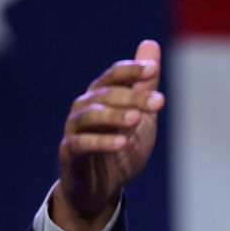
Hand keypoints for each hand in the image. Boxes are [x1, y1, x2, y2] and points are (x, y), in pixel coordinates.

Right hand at [51, 40, 164, 230]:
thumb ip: (144, 83)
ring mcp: (74, 130)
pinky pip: (82, 144)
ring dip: (115, 115)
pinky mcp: (70, 154)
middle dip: (134, 97)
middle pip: (107, 95)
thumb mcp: (140, 114)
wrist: (102, 186)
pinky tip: (122, 142)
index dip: (132, 71)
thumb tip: (151, 43)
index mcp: (101, 96)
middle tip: (159, 102)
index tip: (153, 70)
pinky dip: (102, 142)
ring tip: (137, 119)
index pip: (114, 76)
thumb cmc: (121, 146)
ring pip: (91, 116)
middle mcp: (84, 107)